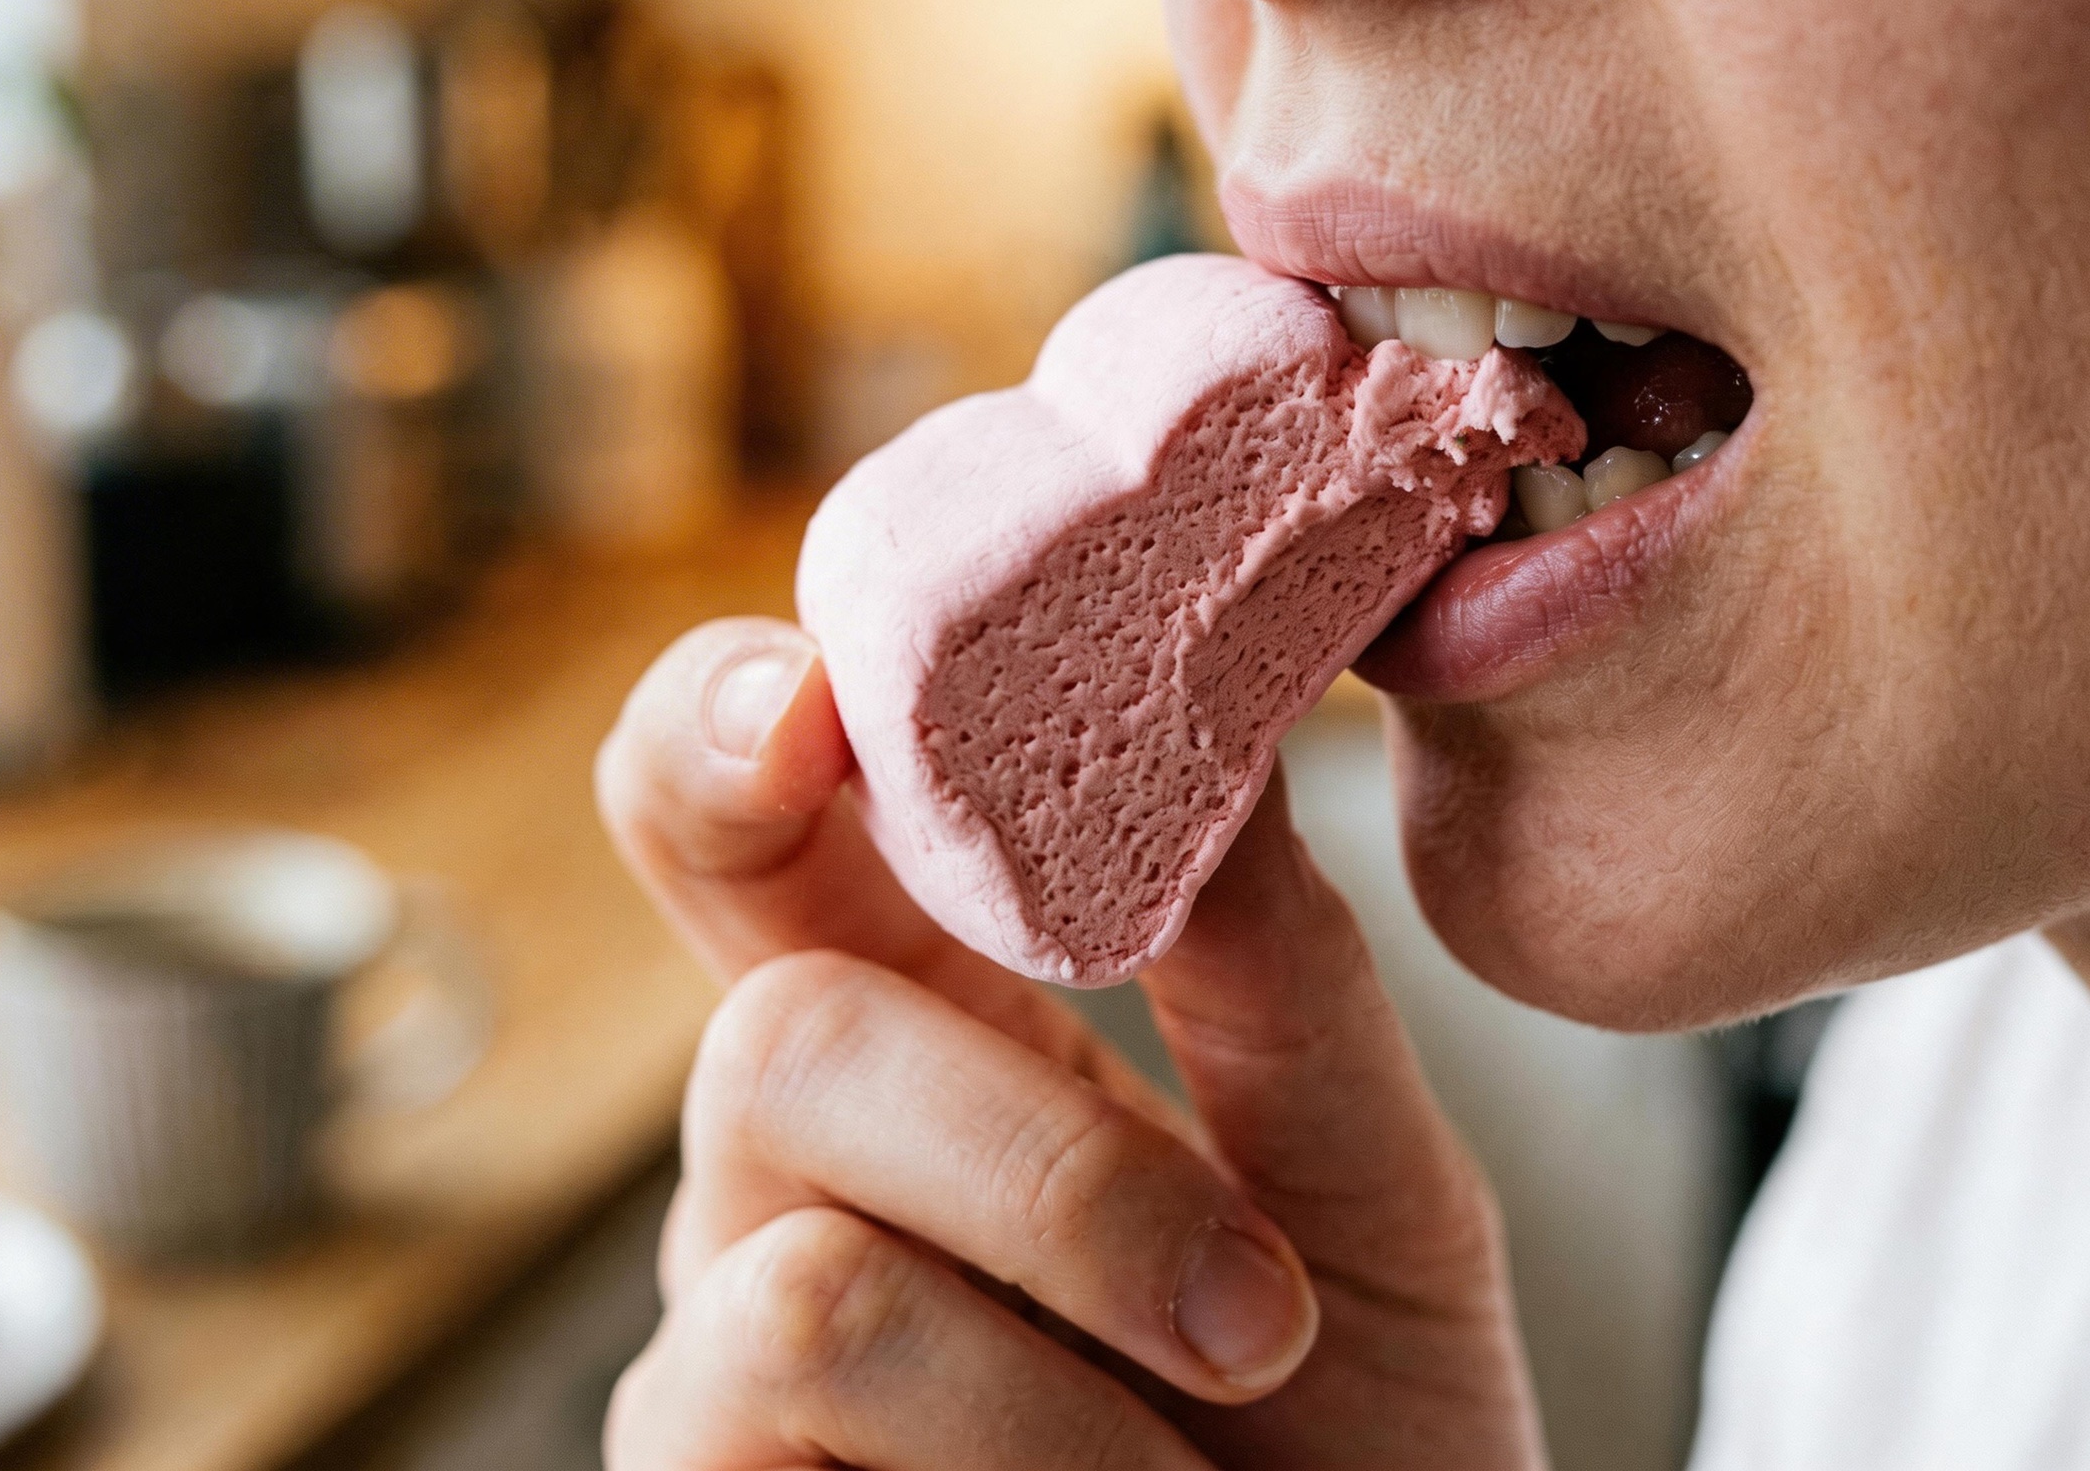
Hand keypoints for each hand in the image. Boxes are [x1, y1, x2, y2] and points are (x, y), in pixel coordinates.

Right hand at [597, 618, 1544, 1468]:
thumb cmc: (1361, 1425)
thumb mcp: (1368, 1186)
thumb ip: (1275, 973)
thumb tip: (1207, 731)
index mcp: (929, 1034)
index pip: (748, 834)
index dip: (722, 731)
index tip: (814, 696)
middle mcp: (790, 1179)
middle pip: (774, 1036)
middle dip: (1039, 1157)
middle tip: (1257, 1306)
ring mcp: (721, 1363)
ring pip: (805, 1269)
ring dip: (1075, 1357)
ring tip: (1222, 1425)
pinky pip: (800, 1415)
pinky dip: (1041, 1463)